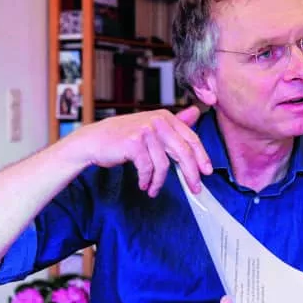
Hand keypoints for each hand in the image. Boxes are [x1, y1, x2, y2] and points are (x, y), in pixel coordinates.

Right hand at [68, 106, 212, 196]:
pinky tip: (144, 184)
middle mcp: (157, 121)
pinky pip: (148, 168)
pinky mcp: (134, 143)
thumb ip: (175, 123)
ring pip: (164, 164)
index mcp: (165, 116)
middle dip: (191, 173)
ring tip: (154, 189)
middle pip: (183, 152)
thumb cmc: (123, 136)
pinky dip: (147, 180)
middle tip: (195, 188)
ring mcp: (146, 131)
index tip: (207, 172)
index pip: (191, 138)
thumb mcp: (151, 126)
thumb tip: (196, 113)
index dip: (202, 156)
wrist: (94, 141)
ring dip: (160, 182)